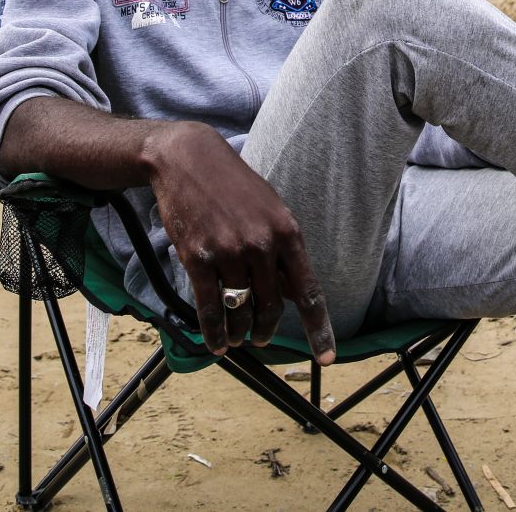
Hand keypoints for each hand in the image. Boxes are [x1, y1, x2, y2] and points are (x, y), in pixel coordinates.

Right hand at [144, 121, 334, 363]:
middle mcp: (262, 244)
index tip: (327, 357)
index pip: (308, 291)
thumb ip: (284, 249)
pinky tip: (217, 343)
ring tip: (238, 338)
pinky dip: (214, 331)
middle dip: (267, 330)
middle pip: (271, 306)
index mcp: (288, 232)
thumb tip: (291, 291)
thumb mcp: (272, 209)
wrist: (188, 159)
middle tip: (262, 339)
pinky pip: (210, 307)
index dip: (319, 328)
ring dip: (240, 332)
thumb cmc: (234, 186)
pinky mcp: (197, 257)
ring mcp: (229, 251)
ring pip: (240, 310)